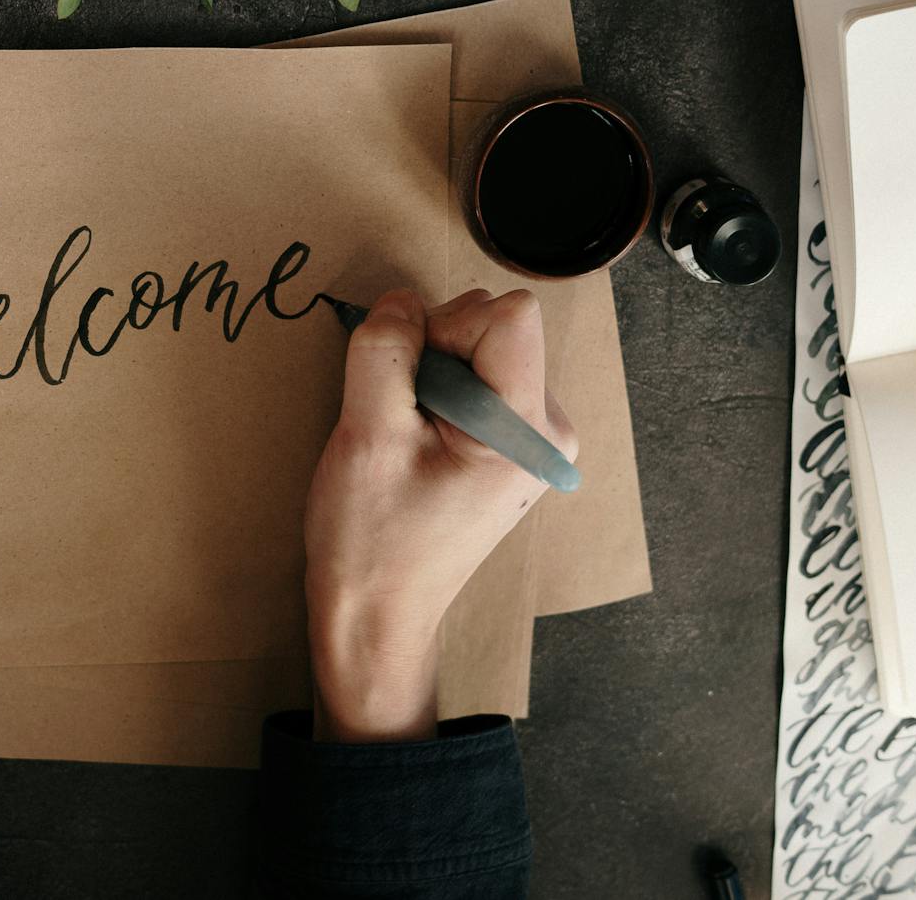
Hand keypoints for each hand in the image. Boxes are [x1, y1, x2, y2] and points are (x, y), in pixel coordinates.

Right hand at [304, 288, 576, 743]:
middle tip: (399, 421)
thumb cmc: (373, 540)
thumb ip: (384, 353)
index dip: (443, 328)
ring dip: (430, 375)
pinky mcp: (510, 444)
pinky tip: (414, 444)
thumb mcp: (366, 436)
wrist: (377, 614)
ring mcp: (533, 438)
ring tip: (405, 438)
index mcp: (528, 430)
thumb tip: (400, 300)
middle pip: (492, 325)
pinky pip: (474, 378)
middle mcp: (548, 429)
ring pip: (478, 347)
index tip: (408, 385)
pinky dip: (435, 394)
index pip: (507, 315)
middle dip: (434, 352)